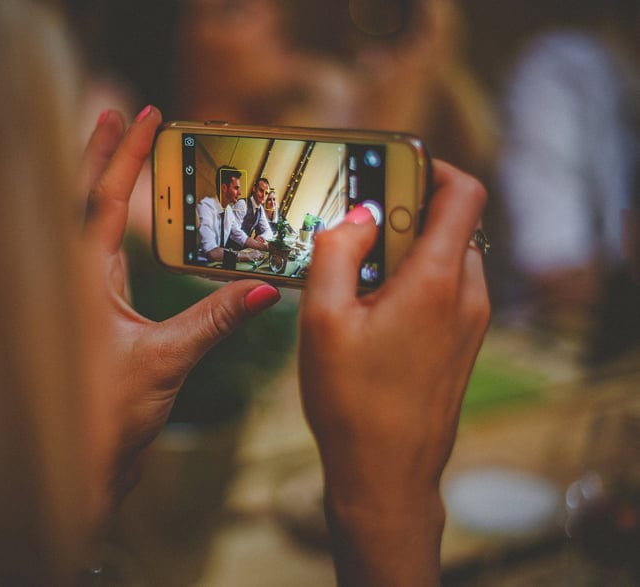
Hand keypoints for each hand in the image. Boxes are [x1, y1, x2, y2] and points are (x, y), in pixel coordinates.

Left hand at [81, 106, 280, 508]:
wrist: (81, 467)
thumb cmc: (106, 417)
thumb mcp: (166, 360)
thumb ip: (214, 320)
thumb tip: (264, 292)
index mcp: (79, 279)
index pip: (104, 198)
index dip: (123, 153)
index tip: (140, 113)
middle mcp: (73, 281)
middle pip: (85, 199)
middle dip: (102, 155)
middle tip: (119, 115)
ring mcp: (80, 298)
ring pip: (88, 225)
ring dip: (104, 185)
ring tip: (121, 154)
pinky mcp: (92, 319)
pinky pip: (99, 257)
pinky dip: (113, 227)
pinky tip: (128, 227)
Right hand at [299, 160, 489, 585]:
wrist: (386, 475)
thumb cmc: (351, 402)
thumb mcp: (322, 321)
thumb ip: (335, 254)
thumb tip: (354, 217)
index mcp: (437, 280)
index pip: (463, 192)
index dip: (432, 167)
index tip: (392, 169)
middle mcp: (466, 295)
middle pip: (450, 224)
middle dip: (403, 214)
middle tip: (353, 229)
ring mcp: (470, 323)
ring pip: (448, 258)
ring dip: (407, 252)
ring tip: (355, 275)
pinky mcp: (463, 345)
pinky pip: (447, 291)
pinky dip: (415, 282)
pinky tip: (370, 310)